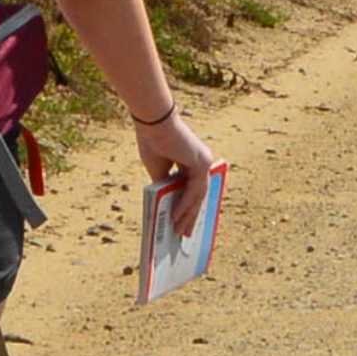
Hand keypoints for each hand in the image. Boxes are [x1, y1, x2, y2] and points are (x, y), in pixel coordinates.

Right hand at [138, 107, 215, 225]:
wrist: (154, 122)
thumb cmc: (153, 140)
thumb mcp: (158, 169)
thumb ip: (165, 185)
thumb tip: (165, 204)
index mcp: (192, 161)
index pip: (192, 189)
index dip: (187, 207)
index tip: (181, 223)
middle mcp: (201, 161)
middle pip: (197, 194)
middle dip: (190, 216)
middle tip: (184, 233)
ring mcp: (203, 162)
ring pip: (197, 195)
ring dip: (188, 214)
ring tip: (179, 231)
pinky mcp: (201, 163)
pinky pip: (194, 190)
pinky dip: (184, 204)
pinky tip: (176, 216)